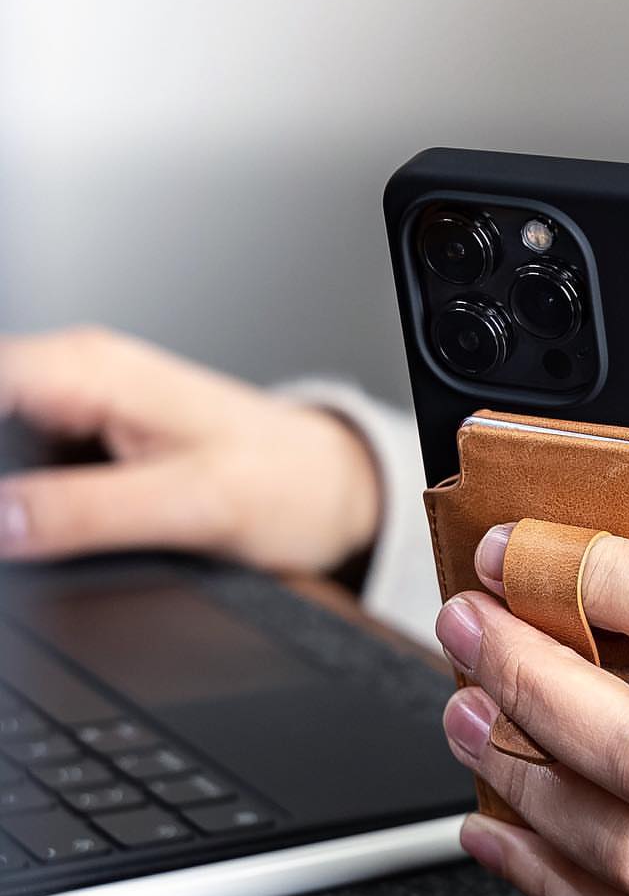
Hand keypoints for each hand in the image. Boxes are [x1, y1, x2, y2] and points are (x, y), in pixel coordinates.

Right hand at [0, 325, 379, 572]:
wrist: (329, 491)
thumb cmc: (283, 482)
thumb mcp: (189, 505)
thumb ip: (87, 512)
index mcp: (93, 368)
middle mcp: (80, 374)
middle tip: (8, 527)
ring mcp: (80, 404)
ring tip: (15, 527)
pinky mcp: (86, 439)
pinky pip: (19, 453)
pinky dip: (12, 487)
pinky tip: (26, 519)